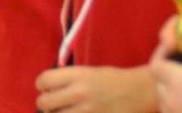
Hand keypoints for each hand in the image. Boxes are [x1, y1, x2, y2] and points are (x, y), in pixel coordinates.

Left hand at [36, 65, 157, 112]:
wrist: (140, 92)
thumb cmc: (113, 80)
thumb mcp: (88, 72)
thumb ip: (67, 79)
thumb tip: (46, 89)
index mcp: (78, 75)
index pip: (44, 80)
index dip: (42, 85)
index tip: (47, 88)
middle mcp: (80, 93)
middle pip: (44, 102)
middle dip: (45, 103)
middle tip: (54, 103)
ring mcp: (87, 111)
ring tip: (65, 111)